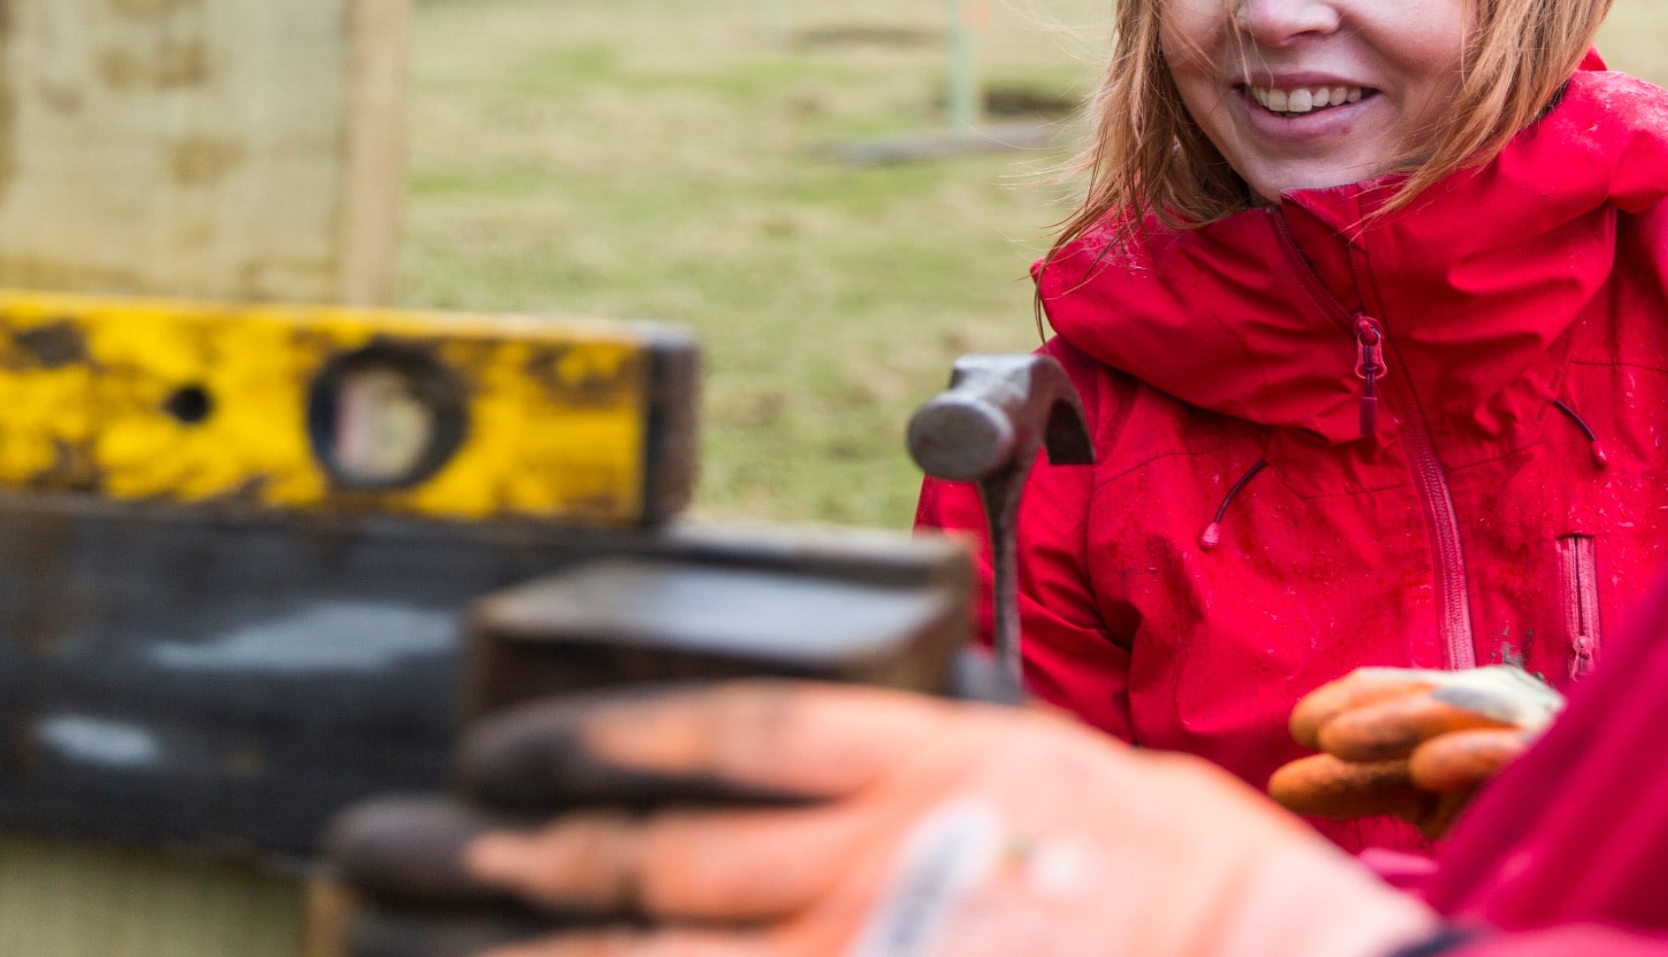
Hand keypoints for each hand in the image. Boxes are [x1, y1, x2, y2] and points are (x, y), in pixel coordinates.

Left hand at [326, 681, 1438, 956]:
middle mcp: (872, 863)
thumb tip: (879, 779)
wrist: (1261, 955)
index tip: (526, 740)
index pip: (735, 733)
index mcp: (930, 766)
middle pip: (659, 855)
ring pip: (661, 952)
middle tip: (406, 848)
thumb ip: (959, 770)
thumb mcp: (1085, 779)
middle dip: (521, 854)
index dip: (614, 732)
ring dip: (535, 947)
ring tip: (418, 929)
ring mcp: (862, 948)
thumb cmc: (1202, 884)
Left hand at [1267, 666, 1563, 838]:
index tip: (1301, 724)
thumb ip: (1365, 782)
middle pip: (1427, 697)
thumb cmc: (1494, 810)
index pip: (1403, 693)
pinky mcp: (1558, 762)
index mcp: (1462, 708)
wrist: (1584, 830)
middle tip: (1310, 727)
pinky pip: (1510, 754)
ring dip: (1397, 723)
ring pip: (1458, 714)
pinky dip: (1468, 755)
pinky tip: (1426, 768)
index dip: (1353, 700)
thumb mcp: (1420, 795)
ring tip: (1337, 740)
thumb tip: (1281, 783)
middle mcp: (1495, 708)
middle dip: (1366, 710)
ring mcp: (1530, 730)